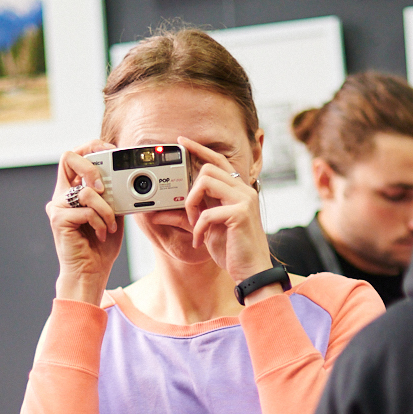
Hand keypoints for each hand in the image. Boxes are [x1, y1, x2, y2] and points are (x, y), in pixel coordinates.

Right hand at [48, 140, 121, 304]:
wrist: (90, 273)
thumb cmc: (100, 247)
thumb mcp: (112, 214)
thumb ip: (113, 195)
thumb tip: (125, 179)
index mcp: (73, 190)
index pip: (76, 156)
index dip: (93, 148)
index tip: (112, 153)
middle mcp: (62, 195)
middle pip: (67, 158)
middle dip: (91, 165)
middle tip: (104, 185)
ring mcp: (58, 207)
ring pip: (85, 191)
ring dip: (105, 209)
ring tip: (110, 225)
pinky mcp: (59, 220)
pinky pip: (86, 211)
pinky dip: (100, 222)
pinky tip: (101, 234)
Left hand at [179, 136, 273, 286]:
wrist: (251, 271)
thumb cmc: (233, 251)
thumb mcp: (208, 228)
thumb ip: (191, 214)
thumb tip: (161, 212)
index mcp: (237, 191)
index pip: (218, 160)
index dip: (199, 148)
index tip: (182, 141)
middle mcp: (243, 191)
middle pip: (207, 169)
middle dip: (191, 192)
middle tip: (192, 216)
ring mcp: (244, 200)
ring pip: (206, 182)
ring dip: (193, 206)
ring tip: (196, 226)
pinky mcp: (240, 213)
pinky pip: (207, 212)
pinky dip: (198, 229)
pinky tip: (200, 241)